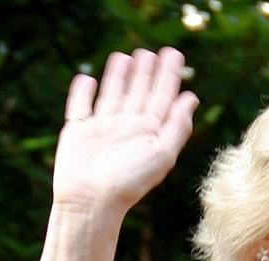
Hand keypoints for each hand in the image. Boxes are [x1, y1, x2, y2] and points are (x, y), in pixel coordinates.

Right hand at [53, 47, 197, 214]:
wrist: (92, 202)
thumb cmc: (129, 183)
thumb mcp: (162, 154)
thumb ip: (177, 127)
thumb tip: (191, 98)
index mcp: (148, 132)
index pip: (162, 97)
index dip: (168, 75)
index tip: (174, 53)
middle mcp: (127, 128)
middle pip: (138, 93)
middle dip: (145, 72)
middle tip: (149, 51)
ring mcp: (102, 128)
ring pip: (112, 95)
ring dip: (119, 76)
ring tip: (125, 56)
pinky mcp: (77, 131)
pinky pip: (80, 106)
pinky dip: (82, 92)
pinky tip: (87, 79)